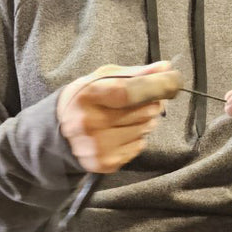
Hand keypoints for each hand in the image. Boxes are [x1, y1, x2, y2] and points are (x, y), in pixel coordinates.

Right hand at [56, 61, 181, 173]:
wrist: (59, 130)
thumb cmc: (86, 98)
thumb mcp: (103, 78)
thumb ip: (135, 73)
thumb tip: (166, 68)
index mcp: (87, 96)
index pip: (129, 91)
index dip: (155, 86)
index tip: (172, 80)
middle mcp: (89, 123)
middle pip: (142, 112)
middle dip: (153, 102)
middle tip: (148, 98)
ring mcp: (97, 146)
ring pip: (144, 130)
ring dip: (147, 120)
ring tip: (132, 115)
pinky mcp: (104, 163)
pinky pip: (138, 147)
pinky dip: (138, 137)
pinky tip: (124, 131)